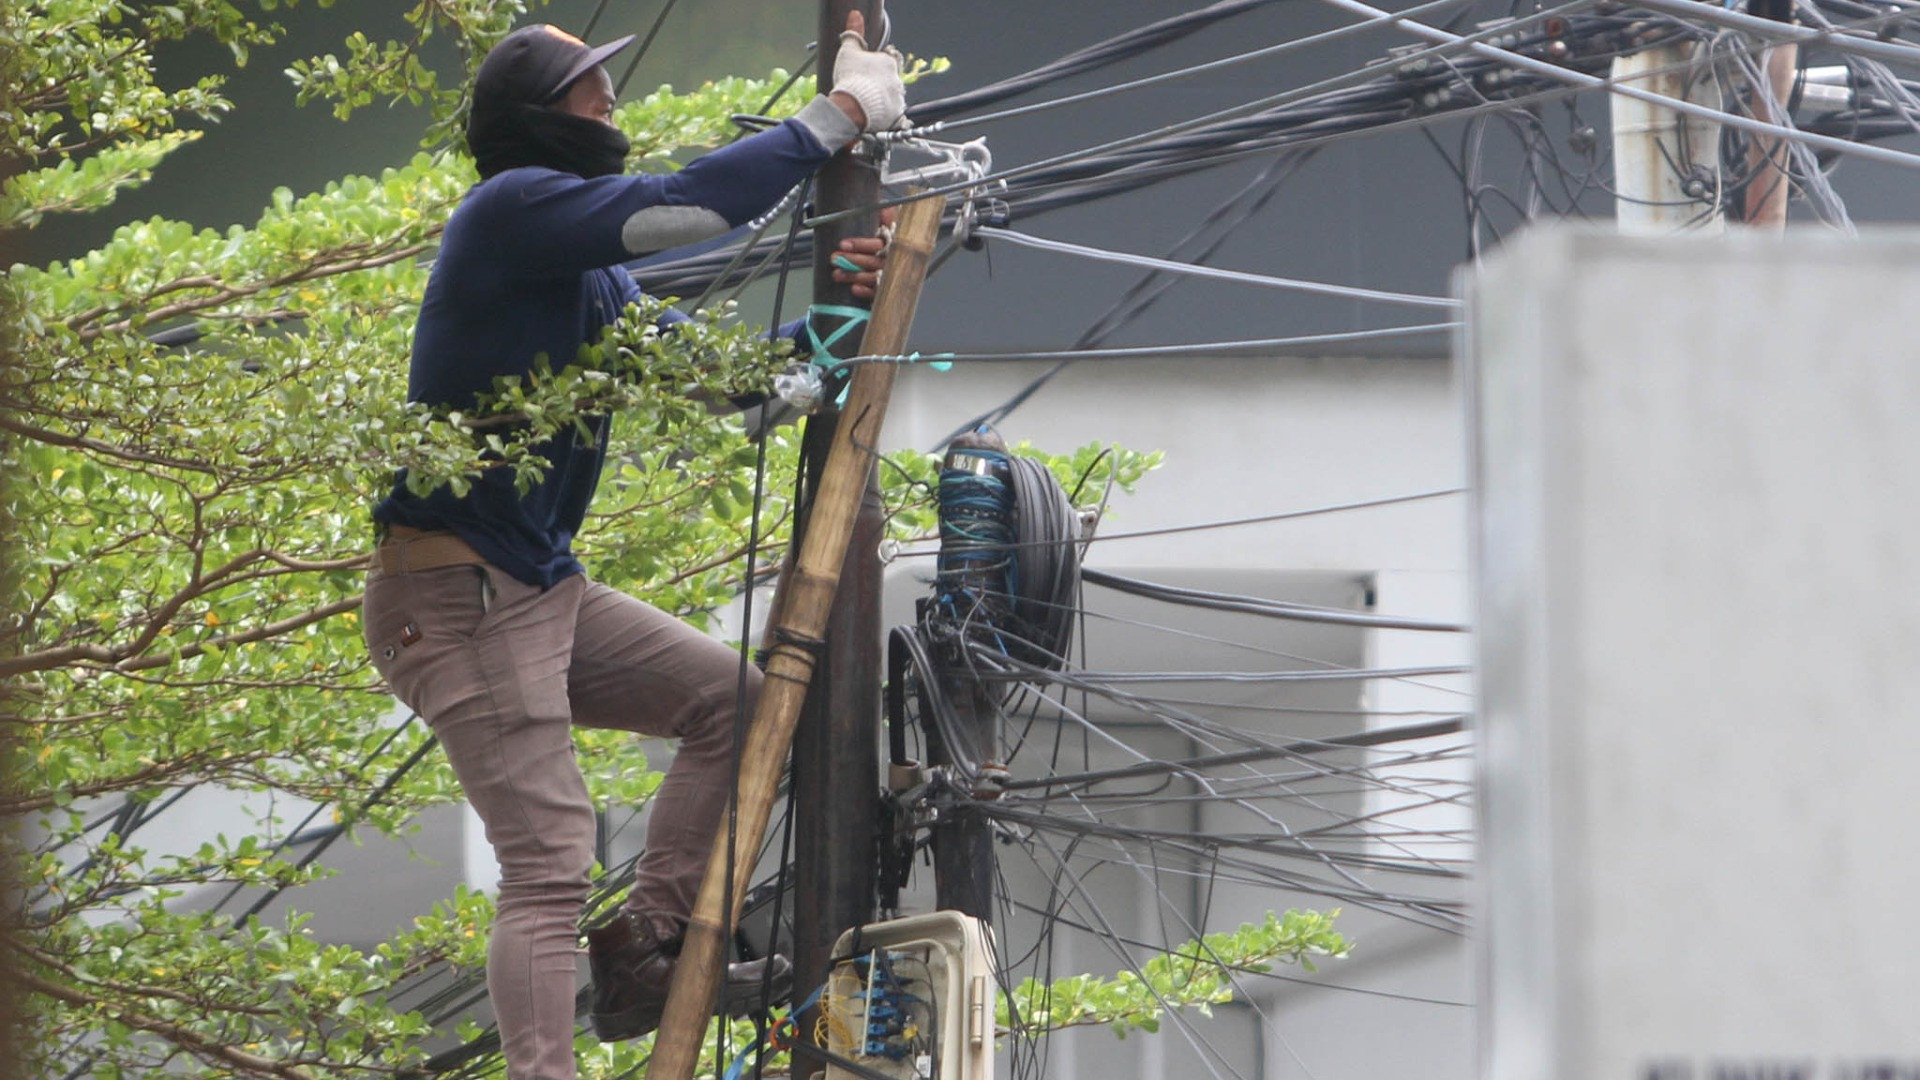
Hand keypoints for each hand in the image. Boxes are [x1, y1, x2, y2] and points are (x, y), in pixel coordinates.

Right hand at [828, 10, 905, 132]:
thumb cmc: (850, 77)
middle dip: (883, 82)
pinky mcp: (896, 117)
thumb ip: (854, 34)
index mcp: (888, 63)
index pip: (890, 58)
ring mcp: (898, 99)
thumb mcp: (849, 51)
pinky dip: (892, 119)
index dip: (881, 62)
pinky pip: (898, 118)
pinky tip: (881, 118)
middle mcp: (897, 80)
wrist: (852, 107)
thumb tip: (855, 15)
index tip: (871, 68)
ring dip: (886, 100)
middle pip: (893, 79)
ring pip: (895, 98)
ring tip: (870, 104)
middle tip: (868, 87)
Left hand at [830, 206, 896, 300]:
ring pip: (872, 277)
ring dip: (854, 276)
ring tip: (836, 274)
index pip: (876, 245)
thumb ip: (889, 215)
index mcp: (895, 243)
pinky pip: (878, 292)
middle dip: (852, 260)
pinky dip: (866, 291)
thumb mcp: (896, 222)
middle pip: (872, 261)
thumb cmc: (898, 236)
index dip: (860, 245)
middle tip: (834, 258)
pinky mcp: (888, 288)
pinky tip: (854, 289)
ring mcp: (891, 275)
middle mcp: (893, 260)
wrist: (911, 252)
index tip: (842, 244)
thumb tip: (884, 210)